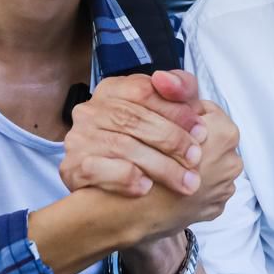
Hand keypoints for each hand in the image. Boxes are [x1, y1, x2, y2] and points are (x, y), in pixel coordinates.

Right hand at [61, 71, 206, 197]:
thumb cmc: (146, 143)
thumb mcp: (164, 112)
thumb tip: (167, 80)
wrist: (112, 193)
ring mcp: (78, 138)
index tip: (201, 130)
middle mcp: (90, 110)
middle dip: (171, 140)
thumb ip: (177, 90)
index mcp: (112, 90)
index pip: (143, 91)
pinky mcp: (72, 167)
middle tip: (197, 158)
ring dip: (160, 165)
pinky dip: (126, 178)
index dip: (175, 110)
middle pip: (133, 119)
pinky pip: (99, 170)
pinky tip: (147, 188)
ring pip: (122, 146)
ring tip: (186, 181)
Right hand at [123, 99, 241, 255]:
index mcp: (223, 133)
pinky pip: (205, 188)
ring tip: (164, 164)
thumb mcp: (149, 113)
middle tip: (163, 144)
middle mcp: (232, 161)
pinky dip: (188, 182)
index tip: (162, 121)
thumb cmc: (135, 160)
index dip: (178, 113)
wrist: (124, 213)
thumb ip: (169, 92)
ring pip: (208, 163)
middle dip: (188, 138)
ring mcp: (225, 188)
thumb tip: (167, 79)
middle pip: (209, 138)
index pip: (204, 110)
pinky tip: (168, 183)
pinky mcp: (214, 208)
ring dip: (188, 162)